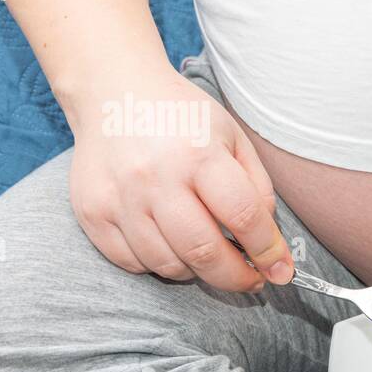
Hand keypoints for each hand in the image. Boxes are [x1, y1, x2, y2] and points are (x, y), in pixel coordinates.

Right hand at [66, 65, 292, 291]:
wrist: (113, 91)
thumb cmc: (182, 117)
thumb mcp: (233, 138)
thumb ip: (257, 189)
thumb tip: (267, 243)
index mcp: (198, 154)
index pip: (243, 217)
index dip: (268, 252)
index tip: (280, 270)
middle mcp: (155, 178)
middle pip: (203, 252)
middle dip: (236, 277)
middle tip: (251, 279)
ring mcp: (119, 198)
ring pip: (167, 264)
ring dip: (197, 272)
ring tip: (211, 258)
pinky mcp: (92, 212)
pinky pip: (131, 262)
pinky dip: (158, 264)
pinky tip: (172, 246)